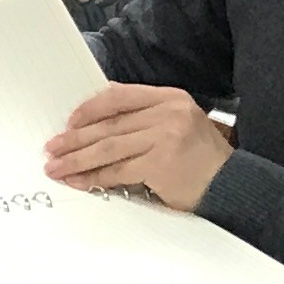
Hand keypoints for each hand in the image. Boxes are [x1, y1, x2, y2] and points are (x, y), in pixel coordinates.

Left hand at [43, 83, 234, 210]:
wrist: (232, 186)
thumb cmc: (199, 157)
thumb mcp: (177, 123)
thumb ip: (143, 114)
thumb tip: (96, 111)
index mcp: (169, 98)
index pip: (118, 97)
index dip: (89, 110)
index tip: (68, 122)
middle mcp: (168, 114)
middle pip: (109, 125)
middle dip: (74, 139)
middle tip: (51, 148)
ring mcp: (165, 138)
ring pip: (108, 148)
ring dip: (77, 159)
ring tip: (56, 167)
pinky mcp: (161, 164)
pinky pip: (118, 171)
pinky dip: (95, 178)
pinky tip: (79, 182)